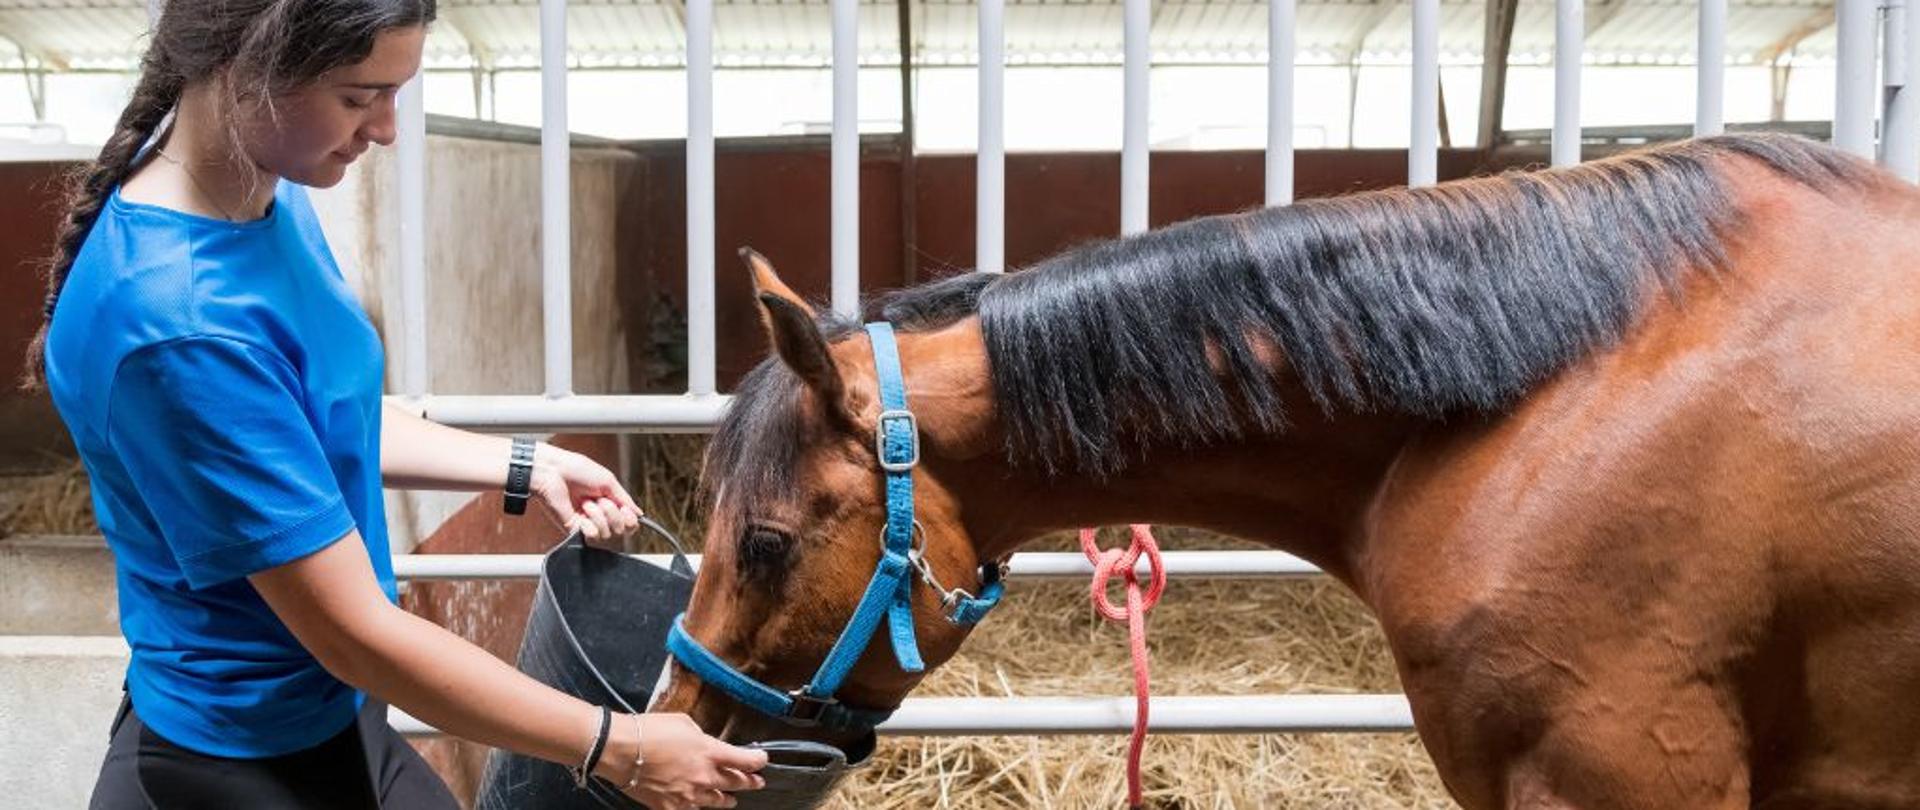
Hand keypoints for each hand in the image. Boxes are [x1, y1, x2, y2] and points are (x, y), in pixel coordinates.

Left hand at [527, 443, 643, 544]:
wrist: (554, 472)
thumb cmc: (577, 469)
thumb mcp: (609, 481)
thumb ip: (625, 500)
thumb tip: (639, 514)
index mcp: (609, 501)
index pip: (628, 522)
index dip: (630, 519)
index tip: (627, 510)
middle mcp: (600, 514)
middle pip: (621, 529)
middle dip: (613, 513)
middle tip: (601, 500)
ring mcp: (587, 522)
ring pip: (607, 533)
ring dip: (599, 515)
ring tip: (586, 502)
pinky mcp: (575, 529)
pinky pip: (592, 535)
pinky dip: (590, 523)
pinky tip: (582, 512)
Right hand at [597, 713, 767, 809]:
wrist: (621, 750)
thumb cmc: (649, 731)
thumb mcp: (683, 722)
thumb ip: (701, 736)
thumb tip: (705, 743)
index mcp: (710, 752)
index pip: (746, 760)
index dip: (758, 761)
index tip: (763, 760)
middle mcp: (704, 776)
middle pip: (736, 784)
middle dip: (749, 782)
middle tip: (756, 782)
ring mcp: (688, 795)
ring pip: (718, 802)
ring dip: (727, 800)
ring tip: (731, 800)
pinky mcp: (670, 807)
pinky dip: (697, 807)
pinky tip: (698, 805)